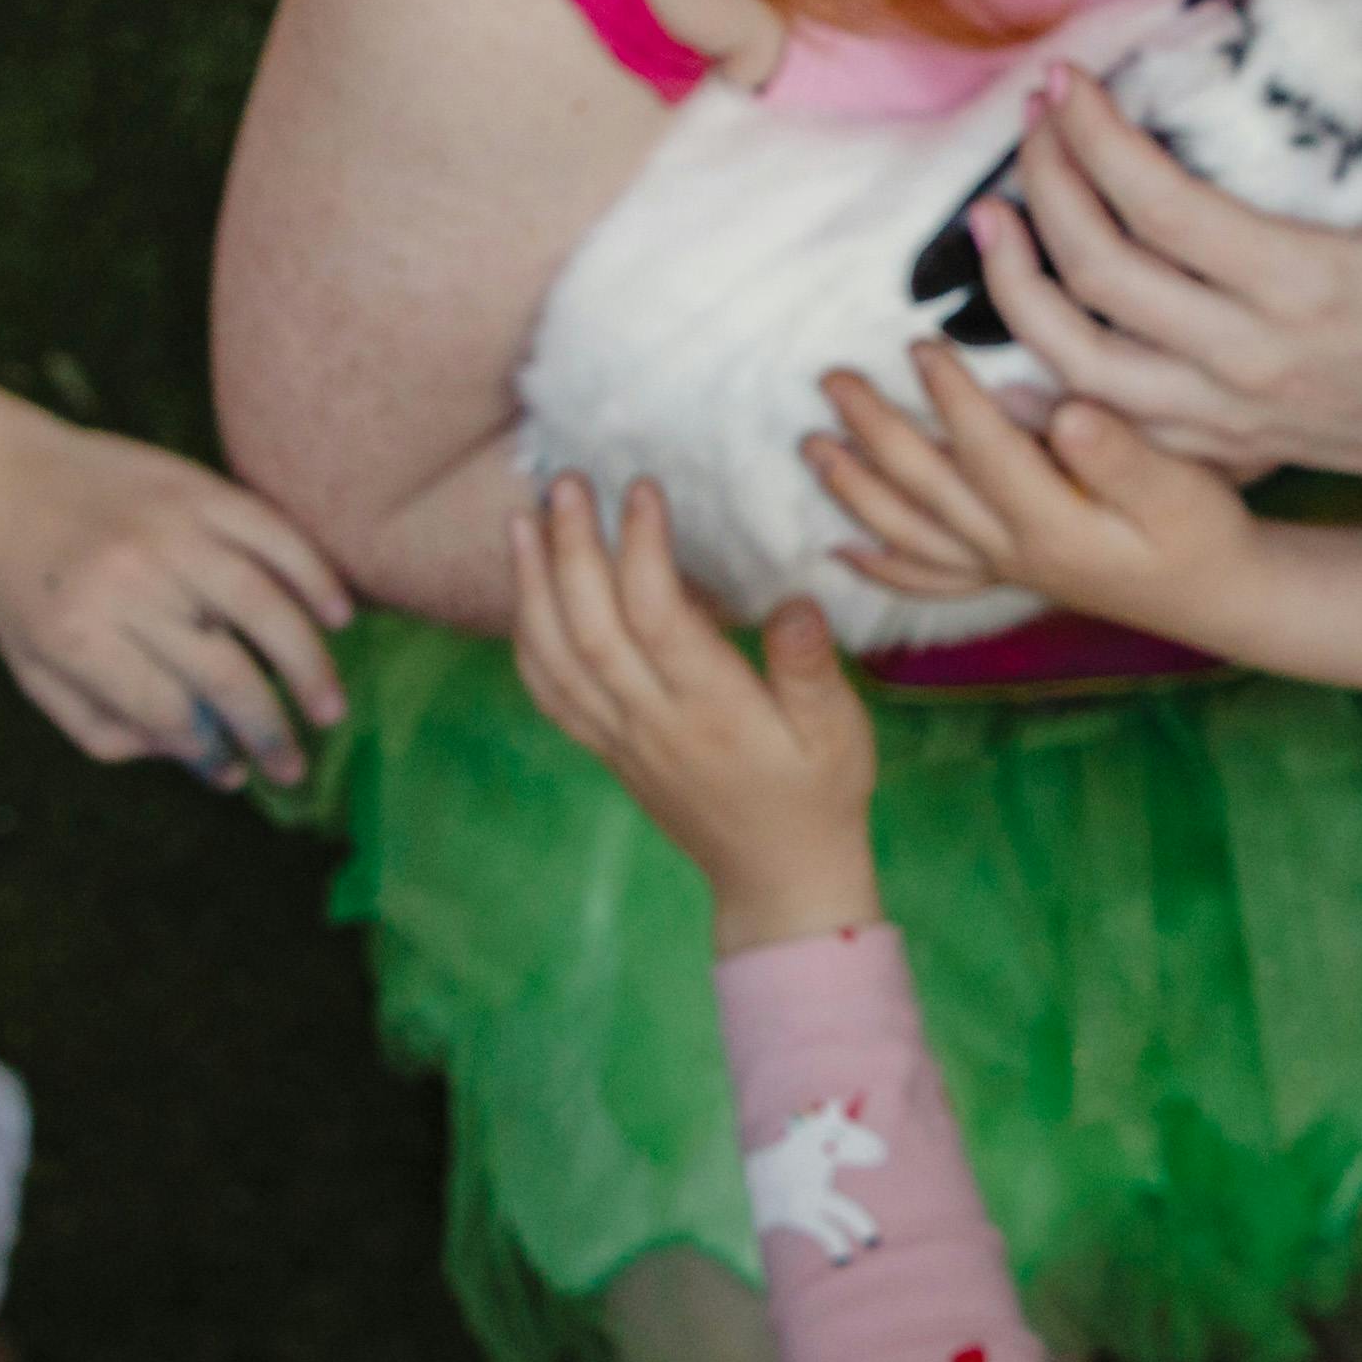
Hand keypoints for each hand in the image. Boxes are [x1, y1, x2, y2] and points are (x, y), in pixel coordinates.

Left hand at [0, 418, 356, 786]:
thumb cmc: (21, 592)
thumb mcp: (39, 675)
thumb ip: (112, 730)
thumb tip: (210, 764)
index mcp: (78, 636)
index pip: (169, 712)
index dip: (211, 752)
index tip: (238, 772)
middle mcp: (126, 582)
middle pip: (223, 671)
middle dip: (269, 730)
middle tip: (296, 765)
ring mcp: (167, 529)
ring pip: (262, 605)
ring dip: (307, 666)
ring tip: (331, 709)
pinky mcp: (197, 487)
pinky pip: (273, 532)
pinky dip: (314, 575)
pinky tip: (338, 616)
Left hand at [507, 477, 879, 949]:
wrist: (778, 879)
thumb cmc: (817, 795)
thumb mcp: (839, 732)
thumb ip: (809, 669)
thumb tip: (793, 604)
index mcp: (713, 710)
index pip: (659, 618)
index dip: (642, 549)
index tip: (641, 489)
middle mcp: (654, 722)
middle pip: (591, 628)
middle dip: (571, 549)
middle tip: (566, 483)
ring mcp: (621, 739)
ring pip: (556, 658)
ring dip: (531, 586)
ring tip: (522, 520)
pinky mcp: (607, 749)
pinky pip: (550, 694)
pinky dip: (526, 639)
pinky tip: (524, 594)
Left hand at [809, 345, 1263, 643]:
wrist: (1220, 595)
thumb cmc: (1205, 533)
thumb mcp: (1182, 490)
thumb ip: (1121, 454)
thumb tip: (1062, 412)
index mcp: (1054, 523)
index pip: (985, 451)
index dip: (949, 398)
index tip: (918, 345)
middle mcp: (1015, 551)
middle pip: (927, 488)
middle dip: (874, 431)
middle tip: (832, 379)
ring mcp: (1005, 568)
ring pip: (912, 533)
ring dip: (857, 490)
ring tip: (812, 447)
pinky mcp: (1008, 577)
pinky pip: (931, 581)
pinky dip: (882, 568)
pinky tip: (841, 554)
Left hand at [959, 10, 1361, 491]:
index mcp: (1308, 286)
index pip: (1160, 206)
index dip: (1094, 138)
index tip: (1064, 80)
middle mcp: (1254, 358)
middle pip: (1100, 275)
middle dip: (1046, 186)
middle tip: (1031, 120)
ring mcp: (1235, 414)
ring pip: (1084, 365)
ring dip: (1019, 292)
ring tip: (991, 220)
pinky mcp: (1230, 447)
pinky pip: (1113, 424)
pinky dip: (1053, 380)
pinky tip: (1023, 325)